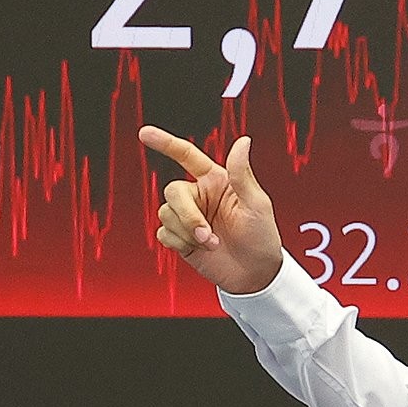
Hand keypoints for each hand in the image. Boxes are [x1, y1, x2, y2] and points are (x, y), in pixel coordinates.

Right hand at [139, 125, 282, 294]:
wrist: (254, 273)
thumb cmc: (261, 235)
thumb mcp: (256, 203)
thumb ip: (242, 173)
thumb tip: (243, 141)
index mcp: (216, 180)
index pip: (187, 156)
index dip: (166, 143)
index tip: (145, 133)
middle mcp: (199, 196)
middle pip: (172, 191)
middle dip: (186, 214)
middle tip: (206, 233)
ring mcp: (188, 217)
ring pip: (165, 213)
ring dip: (187, 232)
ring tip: (211, 243)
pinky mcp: (180, 237)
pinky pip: (163, 233)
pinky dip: (179, 242)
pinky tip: (199, 249)